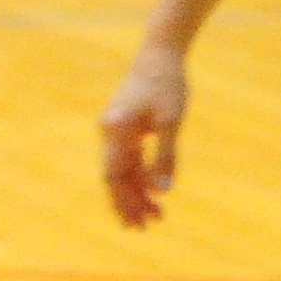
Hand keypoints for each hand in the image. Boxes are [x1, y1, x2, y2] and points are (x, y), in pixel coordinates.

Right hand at [99, 39, 187, 227]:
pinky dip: (140, 175)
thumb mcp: (170, 122)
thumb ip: (164, 157)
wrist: (160, 53)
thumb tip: (161, 192)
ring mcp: (117, 128)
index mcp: (116, 129)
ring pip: (123, 168)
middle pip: (115, 176)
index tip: (137, 222)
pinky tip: (153, 191)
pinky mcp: (126, 125)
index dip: (124, 201)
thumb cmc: (166, 85)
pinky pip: (130, 157)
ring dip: (136, 192)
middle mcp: (110, 130)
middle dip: (129, 203)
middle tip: (145, 228)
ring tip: (155, 215)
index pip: (114, 175)